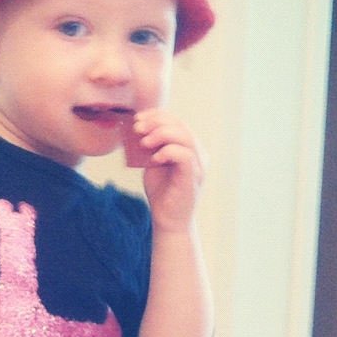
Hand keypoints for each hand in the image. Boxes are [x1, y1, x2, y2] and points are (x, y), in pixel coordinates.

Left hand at [129, 110, 204, 232]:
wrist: (168, 220)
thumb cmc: (161, 193)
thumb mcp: (152, 163)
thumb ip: (150, 147)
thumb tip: (138, 128)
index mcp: (189, 147)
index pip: (177, 121)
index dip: (157, 115)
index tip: (138, 118)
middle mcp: (197, 153)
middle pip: (181, 125)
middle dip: (156, 122)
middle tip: (137, 128)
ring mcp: (198, 164)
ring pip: (184, 136)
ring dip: (161, 134)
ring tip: (143, 142)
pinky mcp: (194, 176)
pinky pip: (185, 155)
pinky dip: (168, 151)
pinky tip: (155, 158)